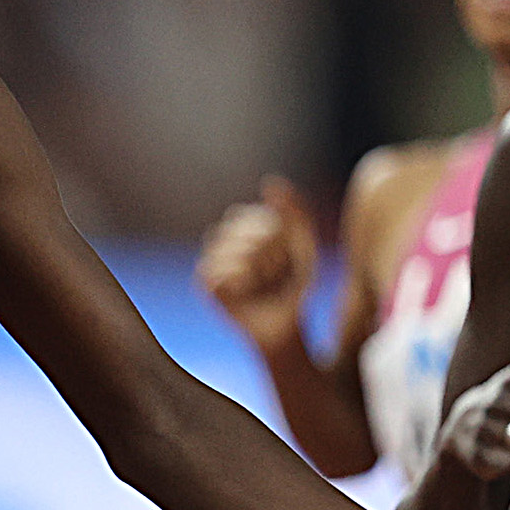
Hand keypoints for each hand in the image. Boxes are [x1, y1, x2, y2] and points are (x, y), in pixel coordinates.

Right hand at [196, 178, 316, 351]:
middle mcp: (226, 240)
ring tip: (261, 282)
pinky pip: (214, 270)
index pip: (254, 214)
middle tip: (274, 273)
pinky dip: (237, 279)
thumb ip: (295, 211)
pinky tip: (247, 290)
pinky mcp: (204, 284)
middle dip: (264, 251)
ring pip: (225, 247)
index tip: (286, 256)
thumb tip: (269, 181)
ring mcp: (213, 261)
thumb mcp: (305, 244)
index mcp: (248, 226)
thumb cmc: (295, 286)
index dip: (274, 235)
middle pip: (238, 227)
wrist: (286, 327)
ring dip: (252, 266)